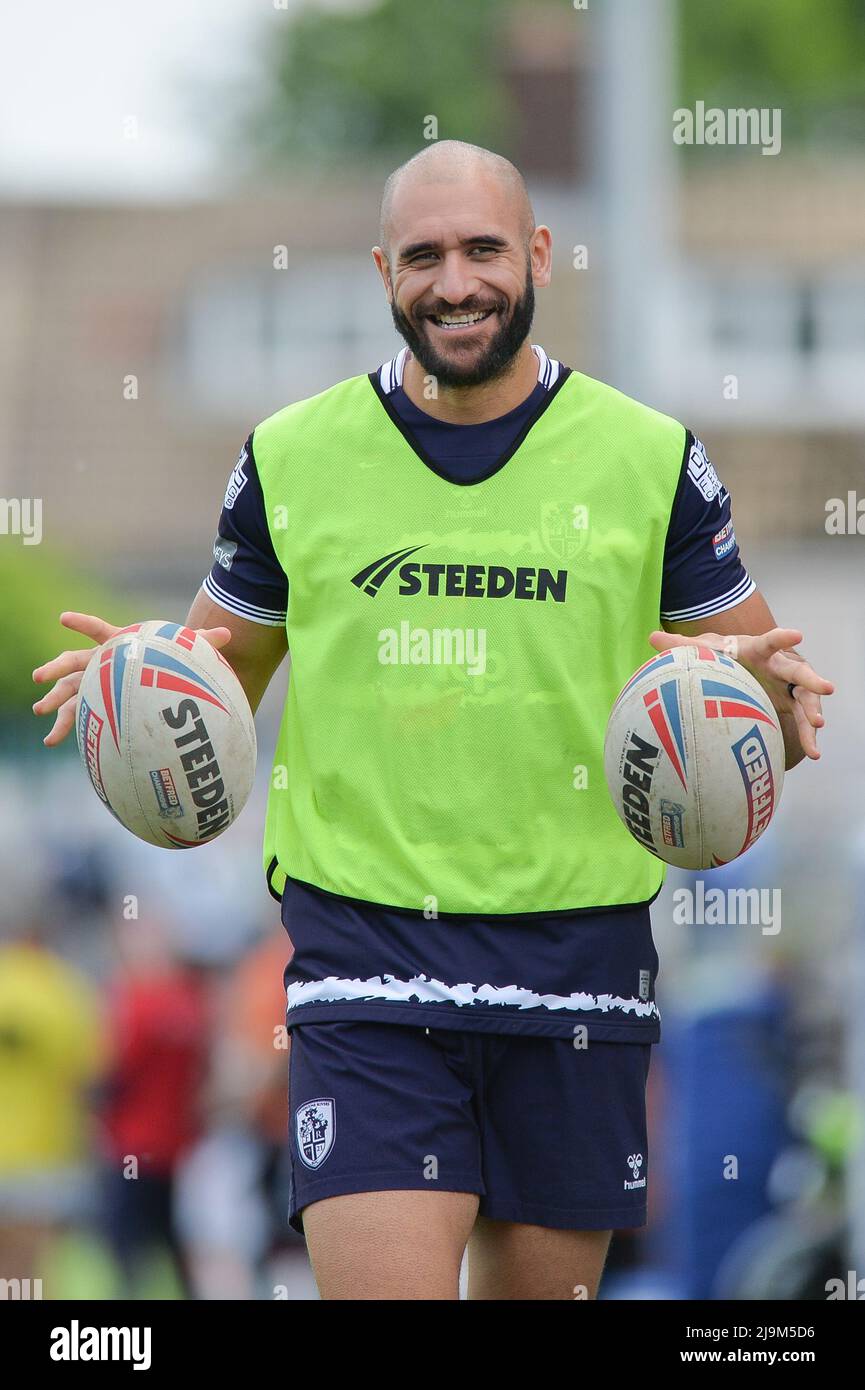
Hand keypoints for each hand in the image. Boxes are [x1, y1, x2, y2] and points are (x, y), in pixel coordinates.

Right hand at [32, 612, 231, 747]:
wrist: (159, 679)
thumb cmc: (169, 662)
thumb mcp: (183, 653)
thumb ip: (202, 644)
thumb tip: (229, 635)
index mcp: (118, 646)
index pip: (99, 632)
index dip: (83, 624)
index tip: (63, 618)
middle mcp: (100, 663)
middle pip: (73, 662)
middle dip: (55, 667)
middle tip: (38, 676)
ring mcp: (93, 683)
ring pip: (68, 689)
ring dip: (53, 700)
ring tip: (39, 709)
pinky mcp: (94, 704)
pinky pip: (75, 714)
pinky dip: (63, 727)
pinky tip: (50, 741)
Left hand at [648, 627, 833, 760]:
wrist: (738, 665)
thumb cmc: (722, 656)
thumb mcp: (702, 650)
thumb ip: (680, 645)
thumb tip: (651, 637)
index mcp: (758, 650)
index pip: (771, 642)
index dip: (783, 638)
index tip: (797, 635)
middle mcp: (778, 665)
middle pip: (798, 670)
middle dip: (812, 679)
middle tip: (826, 688)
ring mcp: (788, 685)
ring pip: (806, 698)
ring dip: (813, 713)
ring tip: (818, 728)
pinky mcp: (791, 703)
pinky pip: (803, 719)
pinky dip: (808, 734)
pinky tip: (814, 752)